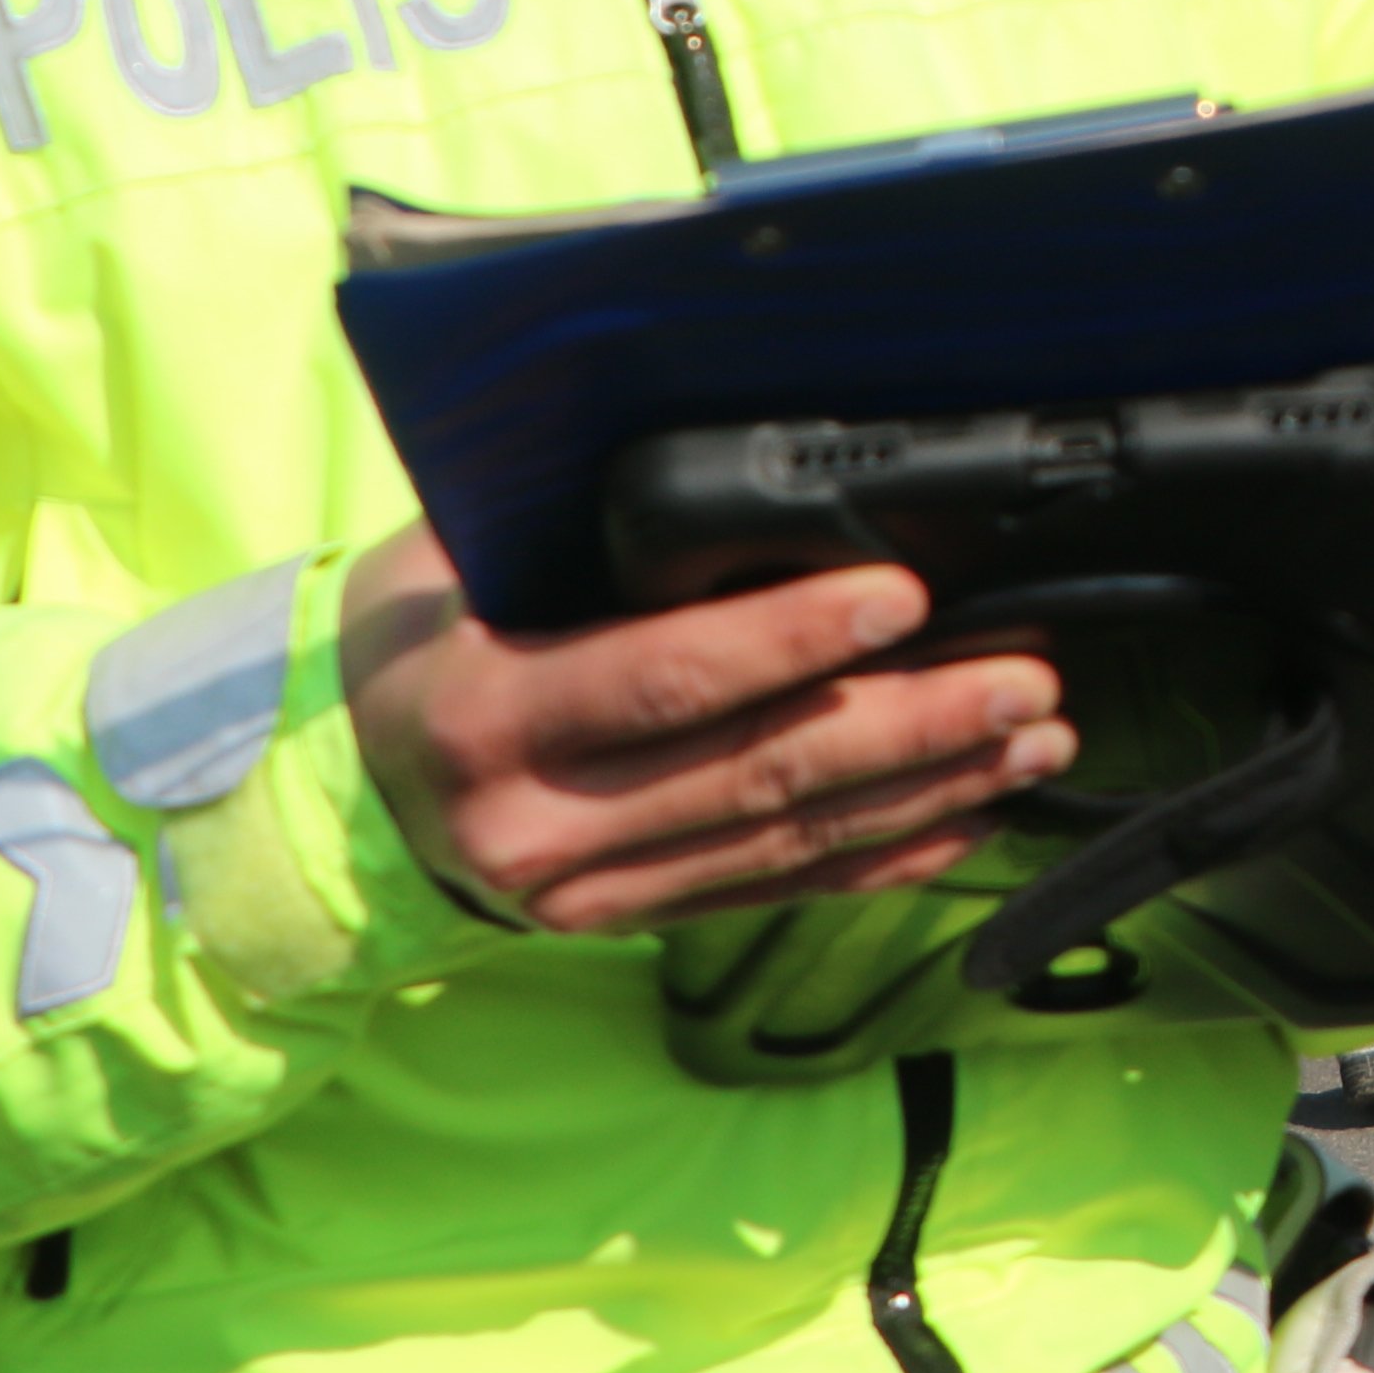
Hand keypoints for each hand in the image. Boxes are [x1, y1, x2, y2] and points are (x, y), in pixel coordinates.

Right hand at [339, 526, 1076, 934]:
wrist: (340, 782)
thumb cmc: (416, 636)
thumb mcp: (453, 560)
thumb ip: (576, 524)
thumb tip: (733, 450)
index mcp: (493, 714)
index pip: (667, 677)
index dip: (790, 640)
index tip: (903, 597)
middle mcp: (542, 822)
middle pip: (757, 770)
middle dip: (909, 724)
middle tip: (1023, 679)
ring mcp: (591, 891)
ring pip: (787, 839)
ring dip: (927, 789)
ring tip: (1033, 738)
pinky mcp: (631, 922)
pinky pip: (778, 889)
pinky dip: (884, 858)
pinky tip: (970, 817)